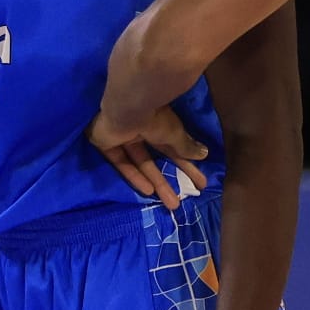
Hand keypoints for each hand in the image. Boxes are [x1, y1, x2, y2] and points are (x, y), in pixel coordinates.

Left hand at [87, 105, 208, 210]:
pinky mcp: (105, 143)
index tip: (200, 183)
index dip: (186, 166)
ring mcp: (121, 136)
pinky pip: (121, 163)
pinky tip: (149, 192)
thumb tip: (204, 154)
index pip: (173, 149)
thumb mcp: (174, 134)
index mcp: (157, 124)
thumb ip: (186, 146)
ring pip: (140, 164)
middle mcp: (139, 129)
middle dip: (169, 180)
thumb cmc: (154, 116)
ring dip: (155, 183)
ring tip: (172, 204)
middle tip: (184, 200)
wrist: (127, 105)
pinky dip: (134, 177)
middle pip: (155, 159)